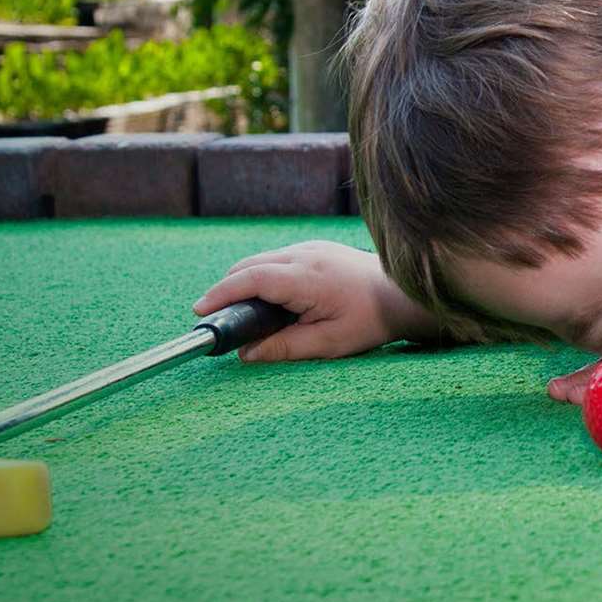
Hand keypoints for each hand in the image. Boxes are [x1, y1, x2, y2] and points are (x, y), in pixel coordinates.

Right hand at [192, 240, 405, 361]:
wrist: (401, 295)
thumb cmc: (370, 320)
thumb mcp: (329, 343)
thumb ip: (285, 347)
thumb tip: (246, 354)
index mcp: (308, 278)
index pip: (252, 278)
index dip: (222, 293)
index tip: (200, 311)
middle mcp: (306, 255)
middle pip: (250, 266)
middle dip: (227, 290)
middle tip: (216, 319)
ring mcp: (310, 248)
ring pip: (262, 260)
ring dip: (245, 282)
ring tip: (240, 313)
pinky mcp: (314, 248)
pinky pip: (277, 259)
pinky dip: (263, 276)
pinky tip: (266, 300)